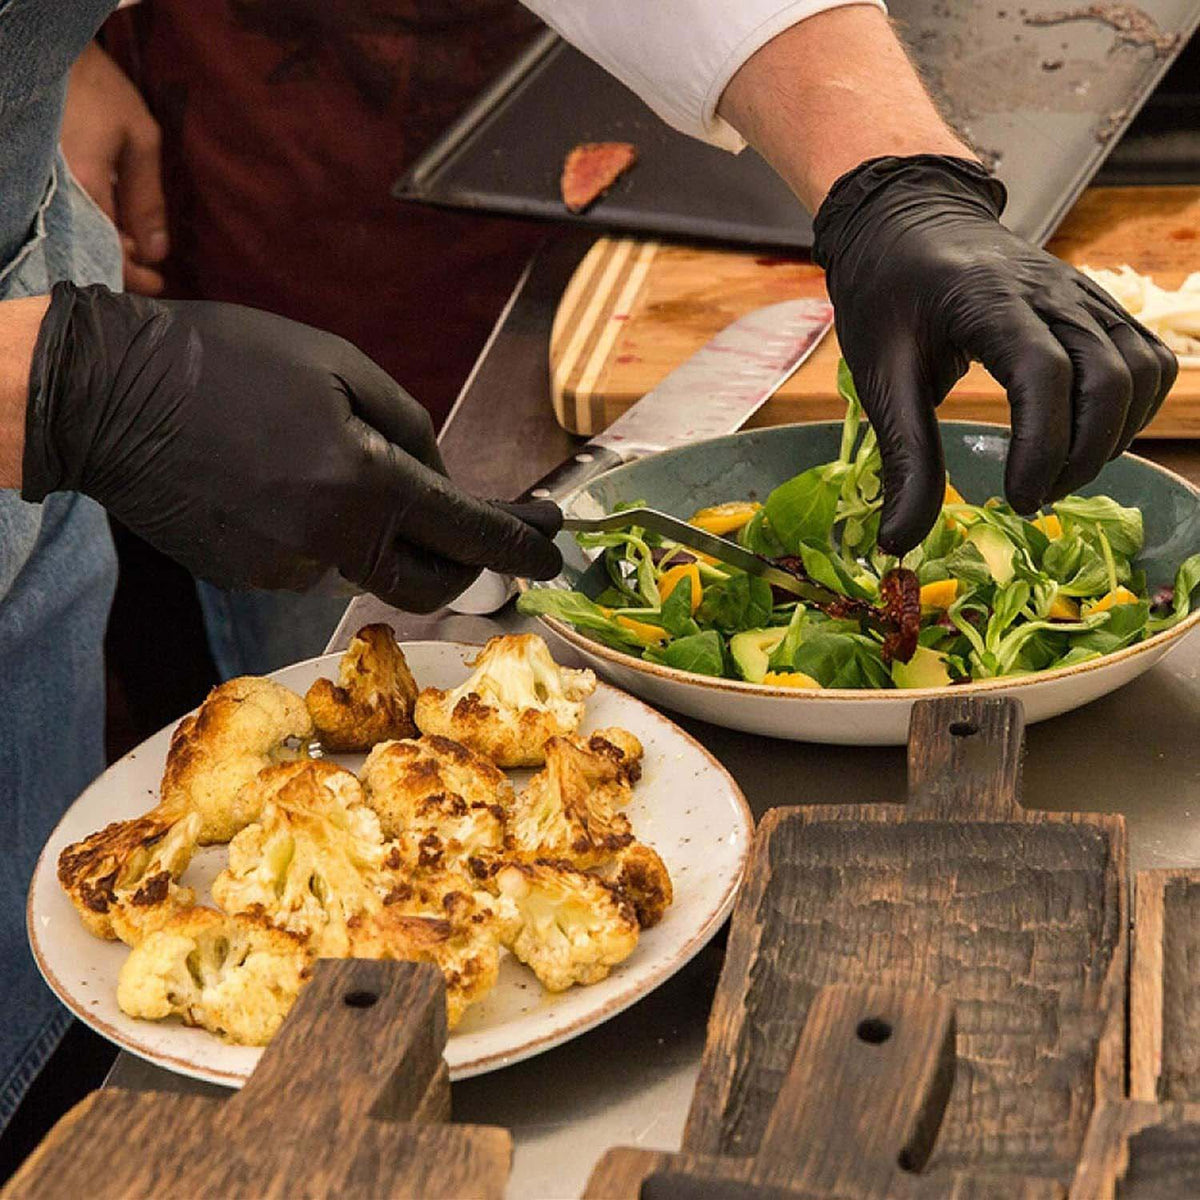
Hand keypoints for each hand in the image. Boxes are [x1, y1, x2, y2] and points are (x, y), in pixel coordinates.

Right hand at [22, 284, 561, 609]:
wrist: (108, 396)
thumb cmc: (226, 360)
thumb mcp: (338, 364)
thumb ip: (407, 427)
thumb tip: (439, 480)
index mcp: (362, 484)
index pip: (467, 534)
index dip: (519, 547)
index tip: (554, 555)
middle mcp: (330, 544)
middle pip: (429, 580)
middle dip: (467, 563)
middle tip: (487, 531)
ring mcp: (286, 569)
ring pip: (367, 562)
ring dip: (381, 527)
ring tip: (333, 458)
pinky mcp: (252, 576)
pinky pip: (316, 557)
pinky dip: (328, 527)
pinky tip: (288, 479)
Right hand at [61, 41, 167, 294]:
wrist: (47, 50)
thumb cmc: (99, 90)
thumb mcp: (138, 140)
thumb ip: (147, 199)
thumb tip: (157, 252)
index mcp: (85, 189)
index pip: (111, 254)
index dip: (136, 277)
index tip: (159, 284)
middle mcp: (56, 196)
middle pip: (88, 252)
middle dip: (122, 265)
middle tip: (149, 266)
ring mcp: (43, 188)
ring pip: (76, 236)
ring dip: (106, 246)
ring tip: (133, 242)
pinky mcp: (36, 180)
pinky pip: (64, 216)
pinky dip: (89, 226)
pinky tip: (109, 222)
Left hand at [812, 155, 1177, 552]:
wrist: (906, 221)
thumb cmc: (885, 296)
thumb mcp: (878, 375)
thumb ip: (902, 457)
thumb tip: (898, 544)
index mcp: (988, 301)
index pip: (1045, 374)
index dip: (1042, 446)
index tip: (1017, 499)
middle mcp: (1051, 290)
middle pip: (1108, 377)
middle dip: (1081, 455)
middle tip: (1031, 499)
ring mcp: (1081, 293)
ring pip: (1139, 368)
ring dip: (1111, 437)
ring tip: (1055, 474)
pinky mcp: (1095, 303)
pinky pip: (1145, 356)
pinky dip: (1133, 407)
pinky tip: (1087, 438)